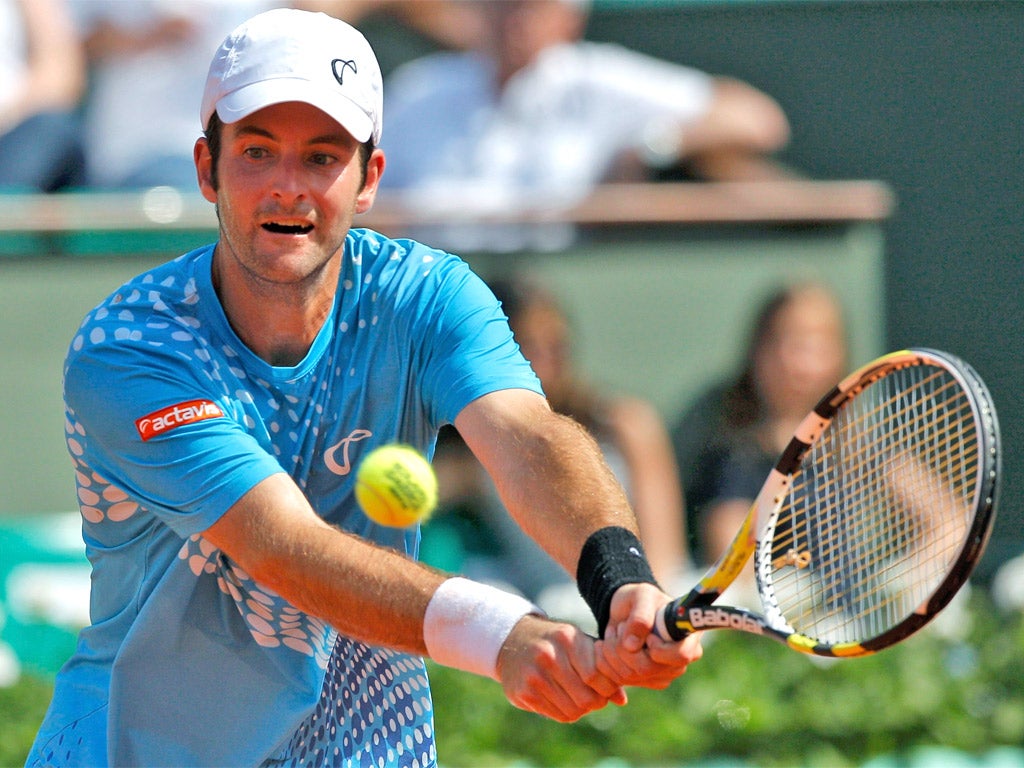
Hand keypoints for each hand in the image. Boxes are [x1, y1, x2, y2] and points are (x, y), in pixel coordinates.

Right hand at [496, 614, 627, 721]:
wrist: (513, 640)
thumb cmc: (556, 642)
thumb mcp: (579, 644)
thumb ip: (602, 667)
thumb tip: (622, 701)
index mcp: (566, 639)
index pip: (595, 676)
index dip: (606, 688)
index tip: (606, 688)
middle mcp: (548, 655)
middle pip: (585, 697)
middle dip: (595, 702)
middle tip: (595, 697)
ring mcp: (534, 675)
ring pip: (572, 710)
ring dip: (581, 709)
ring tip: (579, 699)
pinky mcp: (523, 692)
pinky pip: (556, 715)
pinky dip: (565, 712)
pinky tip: (563, 700)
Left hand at [596, 583, 703, 688]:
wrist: (627, 611)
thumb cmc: (640, 599)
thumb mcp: (641, 595)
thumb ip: (640, 615)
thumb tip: (632, 646)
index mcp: (688, 637)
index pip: (681, 655)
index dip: (658, 648)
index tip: (647, 636)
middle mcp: (679, 661)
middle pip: (647, 668)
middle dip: (623, 647)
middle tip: (619, 627)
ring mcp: (663, 674)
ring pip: (629, 675)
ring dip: (612, 651)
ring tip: (613, 632)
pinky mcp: (645, 681)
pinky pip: (620, 679)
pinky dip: (606, 661)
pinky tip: (608, 644)